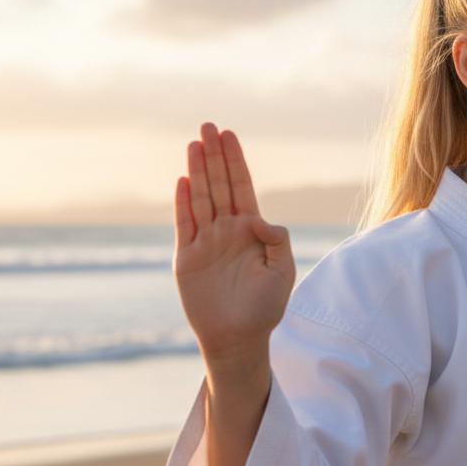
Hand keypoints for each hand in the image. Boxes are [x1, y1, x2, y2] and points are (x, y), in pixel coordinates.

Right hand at [174, 123, 295, 359]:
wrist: (238, 339)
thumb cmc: (265, 309)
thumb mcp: (283, 272)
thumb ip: (277, 240)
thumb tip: (257, 217)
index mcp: (251, 231)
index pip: (242, 187)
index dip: (235, 161)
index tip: (229, 135)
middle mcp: (227, 231)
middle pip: (219, 185)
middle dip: (214, 156)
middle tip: (208, 126)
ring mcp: (206, 242)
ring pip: (200, 198)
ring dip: (197, 171)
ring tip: (194, 144)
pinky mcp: (187, 258)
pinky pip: (184, 224)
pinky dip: (182, 202)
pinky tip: (183, 180)